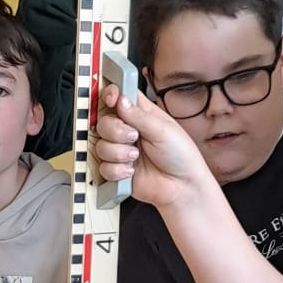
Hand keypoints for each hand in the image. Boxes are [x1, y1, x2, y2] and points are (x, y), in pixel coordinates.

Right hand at [97, 82, 215, 209]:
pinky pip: (103, 167)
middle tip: (133, 137)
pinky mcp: (116, 170)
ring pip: (101, 145)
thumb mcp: (164, 129)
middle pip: (103, 121)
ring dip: (118, 152)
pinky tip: (132, 171)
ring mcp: (121, 151)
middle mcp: (128, 131)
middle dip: (115, 131)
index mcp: (141, 115)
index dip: (111, 95)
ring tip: (136, 157)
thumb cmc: (181, 156)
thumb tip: (121, 100)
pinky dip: (117, 170)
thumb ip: (139, 115)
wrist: (181, 187)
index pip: (119, 97)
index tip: (112, 99)